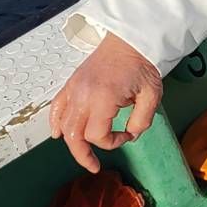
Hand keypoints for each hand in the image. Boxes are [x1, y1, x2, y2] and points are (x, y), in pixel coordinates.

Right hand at [49, 32, 162, 172]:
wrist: (131, 40)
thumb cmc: (142, 65)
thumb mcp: (151, 96)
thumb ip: (141, 121)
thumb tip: (130, 135)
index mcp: (102, 98)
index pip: (97, 135)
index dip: (113, 142)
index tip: (127, 135)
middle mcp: (82, 94)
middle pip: (73, 134)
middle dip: (83, 154)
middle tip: (94, 166)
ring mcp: (74, 88)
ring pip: (62, 123)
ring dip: (70, 142)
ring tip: (81, 154)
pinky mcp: (71, 83)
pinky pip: (57, 107)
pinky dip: (56, 122)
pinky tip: (57, 134)